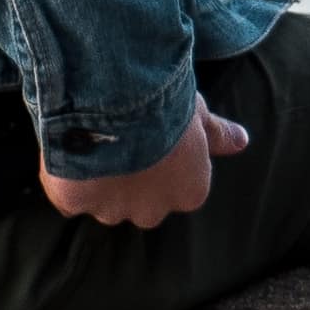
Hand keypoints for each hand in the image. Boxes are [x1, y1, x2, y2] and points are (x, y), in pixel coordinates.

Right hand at [42, 107, 248, 228]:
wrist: (117, 99)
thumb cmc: (166, 105)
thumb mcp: (200, 115)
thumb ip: (218, 134)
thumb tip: (241, 141)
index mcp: (190, 193)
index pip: (179, 189)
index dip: (164, 163)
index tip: (154, 140)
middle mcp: (154, 211)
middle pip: (142, 205)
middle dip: (133, 181)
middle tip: (123, 143)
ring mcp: (112, 210)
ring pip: (105, 204)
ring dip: (100, 182)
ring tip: (95, 143)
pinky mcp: (74, 203)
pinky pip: (69, 199)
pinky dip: (67, 182)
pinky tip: (71, 154)